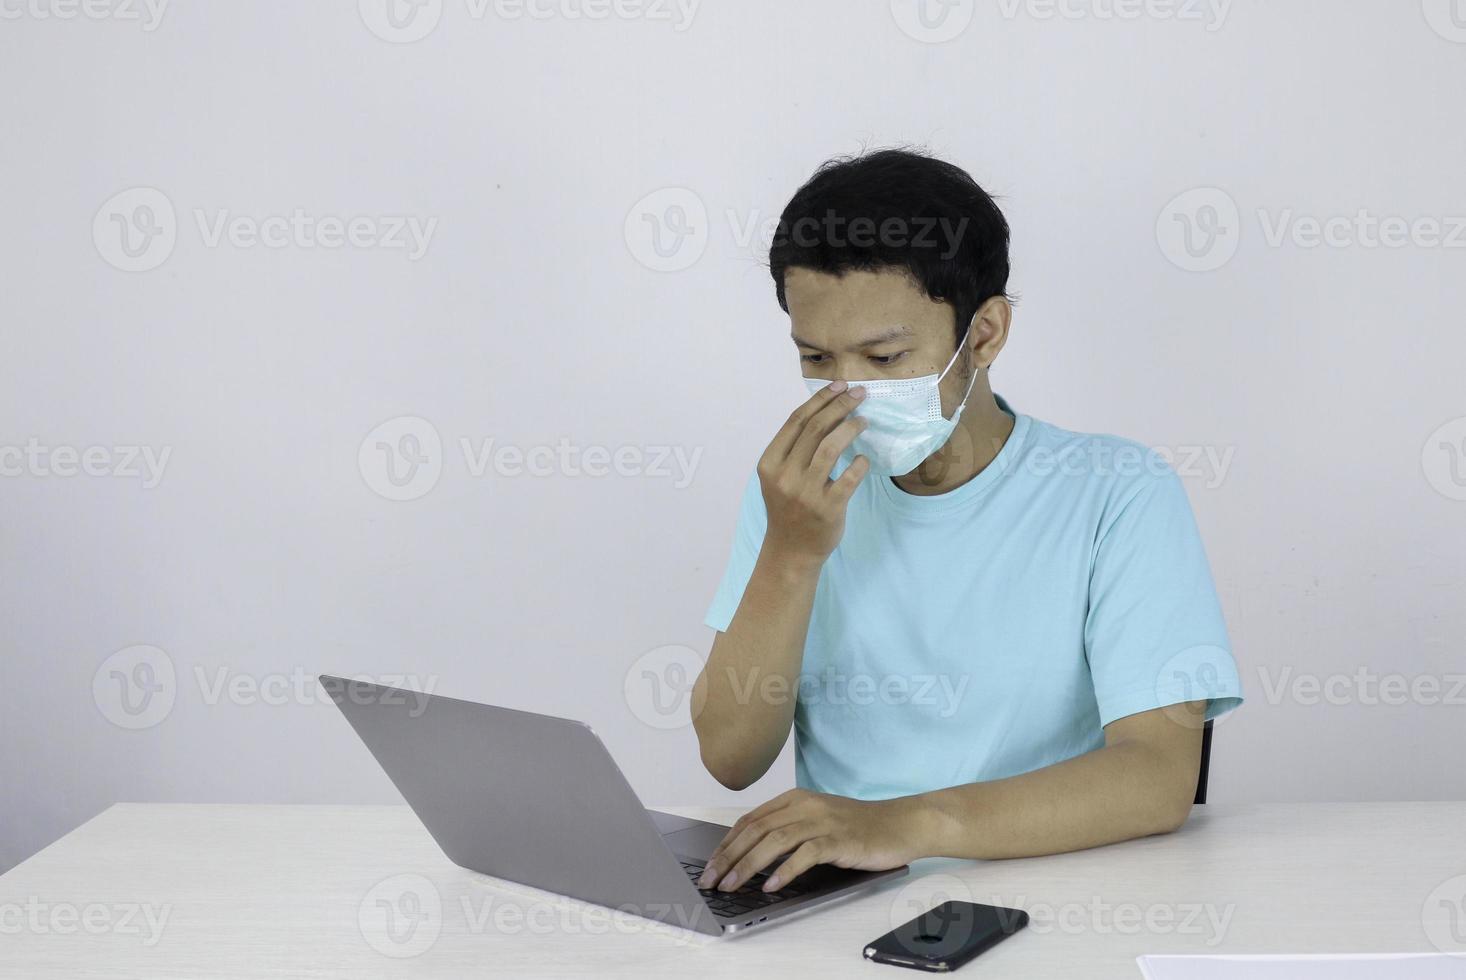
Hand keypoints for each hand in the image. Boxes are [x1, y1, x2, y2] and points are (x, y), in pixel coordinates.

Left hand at [696, 788, 921, 892]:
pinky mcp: (839, 839)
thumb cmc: (858, 827)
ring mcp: (822, 821)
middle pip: (756, 829)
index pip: (751, 819)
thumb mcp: (817, 820)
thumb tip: (752, 857)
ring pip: (774, 840)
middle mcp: (805, 806)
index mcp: (796, 799)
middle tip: (711, 879)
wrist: (900, 824)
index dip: (727, 843)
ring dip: (748, 865)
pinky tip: (771, 885)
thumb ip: (789, 829)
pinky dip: (785, 870)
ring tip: (732, 885)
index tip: (710, 865)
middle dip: (729, 856)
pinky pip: (805, 854)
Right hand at [758, 381, 870, 562]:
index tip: (839, 386)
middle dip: (840, 406)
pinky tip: (864, 459)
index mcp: (770, 463)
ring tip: (864, 420)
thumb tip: (826, 411)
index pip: (796, 421)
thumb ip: (794, 449)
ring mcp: (805, 493)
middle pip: (815, 429)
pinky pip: (849, 477)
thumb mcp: (780, 477)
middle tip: (859, 394)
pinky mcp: (827, 508)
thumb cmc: (788, 509)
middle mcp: (785, 476)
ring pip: (831, 447)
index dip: (820, 400)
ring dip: (851, 428)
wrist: (790, 551)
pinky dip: (859, 463)